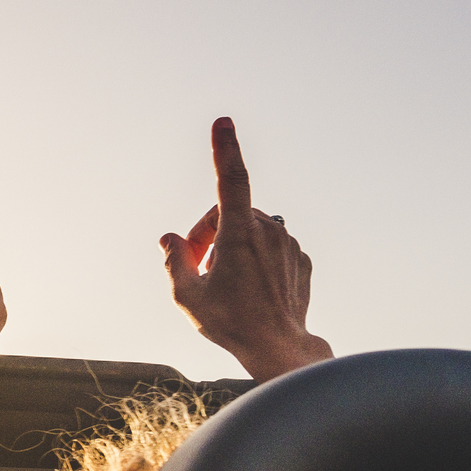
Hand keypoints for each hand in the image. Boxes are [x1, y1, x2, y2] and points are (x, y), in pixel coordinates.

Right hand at [161, 118, 333, 382]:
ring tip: (221, 281)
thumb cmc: (230, 323)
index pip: (232, 180)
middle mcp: (269, 231)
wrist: (279, 348)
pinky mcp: (300, 260)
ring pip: (251, 229)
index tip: (223, 122)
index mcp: (240, 234)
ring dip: (231, 245)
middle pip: (229, 214)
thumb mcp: (186, 295)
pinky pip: (272, 248)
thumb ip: (174, 260)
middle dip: (208, 233)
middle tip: (195, 266)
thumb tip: (169, 239)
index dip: (225, 149)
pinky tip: (247, 287)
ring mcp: (288, 245)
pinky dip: (255, 258)